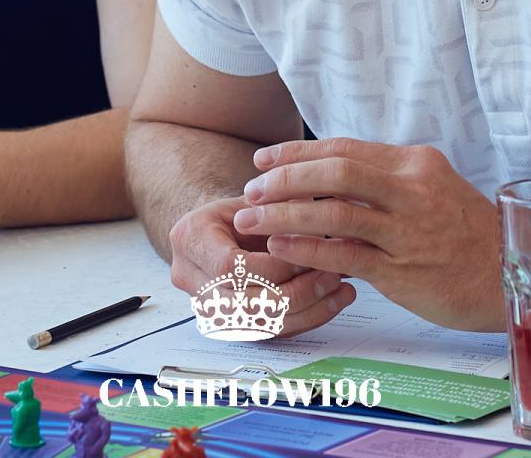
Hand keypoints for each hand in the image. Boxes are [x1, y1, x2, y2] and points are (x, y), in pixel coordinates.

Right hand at [167, 194, 353, 336]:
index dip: (273, 267)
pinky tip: (331, 302)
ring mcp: (207, 306)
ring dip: (306, 310)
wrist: (222, 229)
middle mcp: (191, 277)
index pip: (229, 267)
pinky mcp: (230, 324)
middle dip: (294, 293)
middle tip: (332, 275)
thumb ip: (281, 206)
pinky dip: (305, 319)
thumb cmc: (242, 209)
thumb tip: (321, 216)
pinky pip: (270, 332)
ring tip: (340, 290)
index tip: (309, 256)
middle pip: (242, 304)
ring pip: (258, 326)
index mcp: (190, 238)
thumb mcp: (258, 197)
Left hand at [233, 138, 505, 330]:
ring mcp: (406, 230)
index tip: (264, 160)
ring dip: (282, 215)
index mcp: (415, 163)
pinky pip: (342, 254)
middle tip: (251, 190)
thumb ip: (386, 181)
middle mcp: (410, 190)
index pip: (344, 149)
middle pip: (334, 172)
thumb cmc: (466, 235)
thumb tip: (330, 177)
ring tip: (251, 220)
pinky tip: (279, 247)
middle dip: (283, 179)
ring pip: (332, 213)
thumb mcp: (432, 190)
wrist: (508, 276)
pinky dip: (305, 248)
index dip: (297, 153)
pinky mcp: (401, 270)